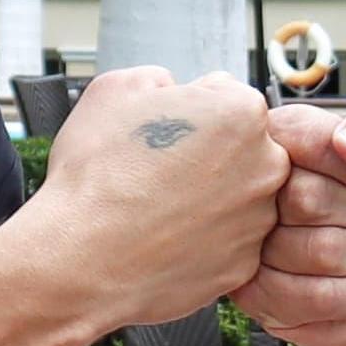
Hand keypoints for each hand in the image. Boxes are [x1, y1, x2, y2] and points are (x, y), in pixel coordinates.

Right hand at [16, 66, 284, 329]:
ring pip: (238, 200)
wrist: (81, 258)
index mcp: (241, 113)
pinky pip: (228, 244)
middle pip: (242, 150)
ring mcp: (258, 221)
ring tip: (159, 208)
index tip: (168, 131)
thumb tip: (170, 91)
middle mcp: (263, 167)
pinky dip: (204, 241)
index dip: (191, 113)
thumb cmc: (96, 177)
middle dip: (208, 156)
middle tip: (161, 171)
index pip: (228, 99)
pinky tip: (166, 238)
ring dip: (208, 200)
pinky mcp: (243, 266)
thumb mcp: (116, 89)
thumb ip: (160, 79)